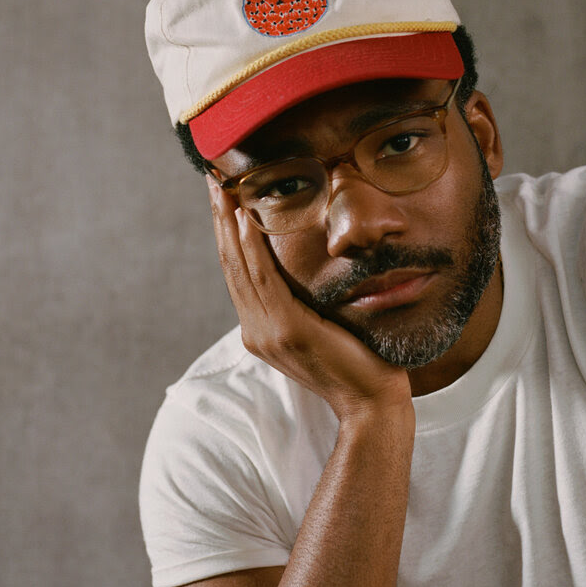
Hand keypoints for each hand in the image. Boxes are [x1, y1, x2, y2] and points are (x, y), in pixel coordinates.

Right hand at [207, 179, 412, 420]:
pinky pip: (263, 279)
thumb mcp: (325, 326)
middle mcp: (256, 331)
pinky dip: (251, 247)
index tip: (224, 200)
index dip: (227, 236)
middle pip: (231, 265)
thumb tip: (315, 270)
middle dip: (221, 222)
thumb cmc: (360, 363)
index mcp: (262, 330)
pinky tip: (245, 219)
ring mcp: (268, 332)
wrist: (372, 404)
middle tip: (213, 183)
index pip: (238, 274)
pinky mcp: (286, 330)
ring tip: (224, 191)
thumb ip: (309, 303)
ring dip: (230, 225)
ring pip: (240, 268)